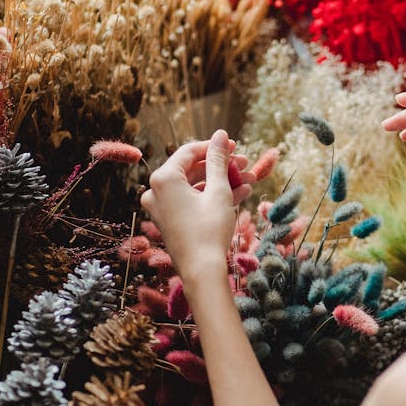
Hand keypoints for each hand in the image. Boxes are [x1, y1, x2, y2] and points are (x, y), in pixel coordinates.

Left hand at [140, 130, 254, 286]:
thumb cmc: (209, 229)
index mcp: (163, 178)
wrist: (201, 271)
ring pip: (196, 186)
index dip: (214, 147)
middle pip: (193, 169)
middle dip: (222, 167)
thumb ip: (218, 159)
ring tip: (249, 180)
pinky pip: (192, 201)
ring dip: (223, 182)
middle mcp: (156, 190)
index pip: (189, 152)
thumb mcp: (218, 190)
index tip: (235, 146)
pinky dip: (213, 197)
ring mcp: (162, 207)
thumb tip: (221, 134)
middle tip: (245, 164)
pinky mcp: (170, 220)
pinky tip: (240, 194)